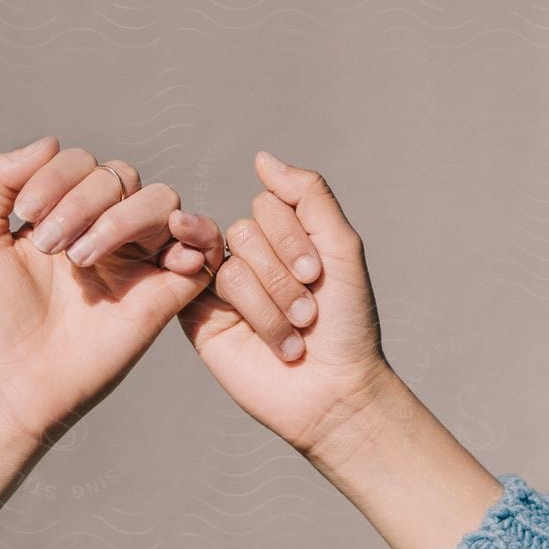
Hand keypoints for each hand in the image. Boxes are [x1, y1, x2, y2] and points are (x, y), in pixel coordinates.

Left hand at [0, 136, 223, 536]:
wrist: (5, 379)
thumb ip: (2, 175)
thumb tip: (52, 141)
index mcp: (63, 215)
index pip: (84, 163)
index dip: (58, 177)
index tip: (26, 218)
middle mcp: (103, 232)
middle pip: (123, 176)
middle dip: (82, 201)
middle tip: (50, 247)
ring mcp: (137, 262)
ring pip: (162, 200)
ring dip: (122, 217)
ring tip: (82, 259)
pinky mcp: (165, 295)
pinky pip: (204, 248)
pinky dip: (196, 235)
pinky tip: (158, 252)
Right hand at [178, 151, 502, 548]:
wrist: (335, 390)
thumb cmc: (347, 325)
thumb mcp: (341, 248)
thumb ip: (308, 195)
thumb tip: (262, 158)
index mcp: (283, 238)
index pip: (268, 205)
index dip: (293, 239)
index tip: (319, 277)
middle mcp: (251, 258)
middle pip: (245, 231)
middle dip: (283, 275)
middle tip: (308, 314)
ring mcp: (223, 289)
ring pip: (229, 263)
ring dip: (270, 303)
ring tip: (293, 336)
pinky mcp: (201, 320)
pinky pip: (202, 291)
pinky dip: (238, 304)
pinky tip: (246, 324)